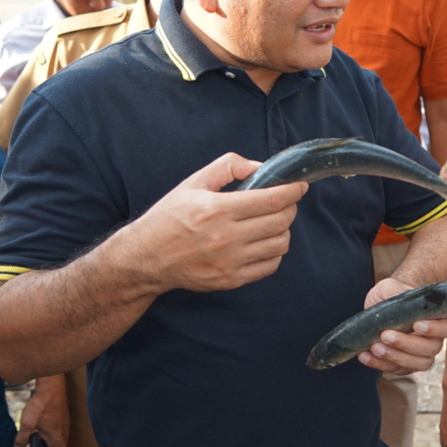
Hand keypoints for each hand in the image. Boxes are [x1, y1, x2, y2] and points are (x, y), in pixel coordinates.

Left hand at [14, 376, 68, 446]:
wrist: (51, 386)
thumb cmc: (41, 406)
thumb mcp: (26, 424)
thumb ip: (21, 438)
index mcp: (56, 437)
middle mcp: (64, 431)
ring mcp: (65, 422)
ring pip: (60, 437)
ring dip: (51, 441)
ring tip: (37, 439)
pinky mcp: (64, 414)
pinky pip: (60, 428)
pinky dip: (53, 431)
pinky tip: (41, 425)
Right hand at [118, 153, 307, 294]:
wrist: (147, 257)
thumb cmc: (169, 218)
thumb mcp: (193, 183)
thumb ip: (226, 168)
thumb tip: (257, 167)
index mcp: (218, 209)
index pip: (272, 199)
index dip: (293, 191)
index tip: (299, 186)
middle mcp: (226, 237)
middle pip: (280, 222)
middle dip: (290, 208)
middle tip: (285, 202)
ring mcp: (230, 261)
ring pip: (279, 244)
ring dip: (283, 230)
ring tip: (272, 222)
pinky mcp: (231, 279)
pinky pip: (269, 266)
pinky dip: (274, 252)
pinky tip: (263, 242)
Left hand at [356, 278, 446, 373]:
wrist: (382, 307)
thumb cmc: (393, 294)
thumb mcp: (390, 287)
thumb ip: (395, 291)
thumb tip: (396, 300)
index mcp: (441, 318)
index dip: (439, 329)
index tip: (417, 325)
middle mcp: (435, 340)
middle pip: (430, 349)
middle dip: (406, 343)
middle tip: (386, 335)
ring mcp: (421, 355)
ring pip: (415, 363)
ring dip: (394, 357)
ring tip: (374, 347)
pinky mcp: (404, 365)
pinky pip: (395, 369)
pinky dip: (379, 364)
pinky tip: (364, 355)